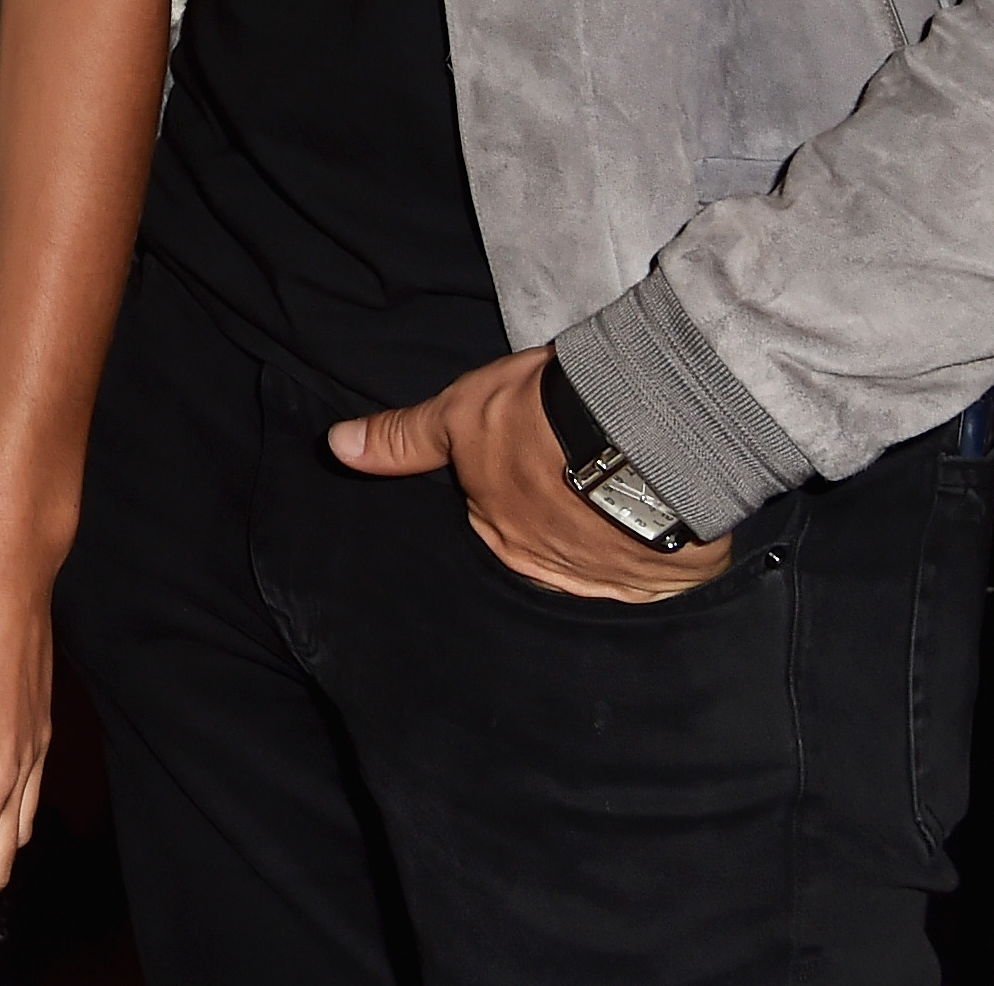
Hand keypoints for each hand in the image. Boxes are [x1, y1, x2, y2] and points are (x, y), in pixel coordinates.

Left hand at [328, 345, 729, 601]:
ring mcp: (600, 577)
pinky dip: (649, 550)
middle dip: (550, 513)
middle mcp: (540, 566)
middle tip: (572, 468)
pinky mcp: (657, 580)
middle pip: (537, 541)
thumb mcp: (461, 413)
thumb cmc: (542, 418)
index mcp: (494, 530)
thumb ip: (405, 439)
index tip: (526, 458)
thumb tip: (336, 448)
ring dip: (601, 531)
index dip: (506, 481)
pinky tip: (656, 523)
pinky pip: (646, 573)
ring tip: (619, 489)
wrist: (639, 435)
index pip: (489, 514)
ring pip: (591, 556)